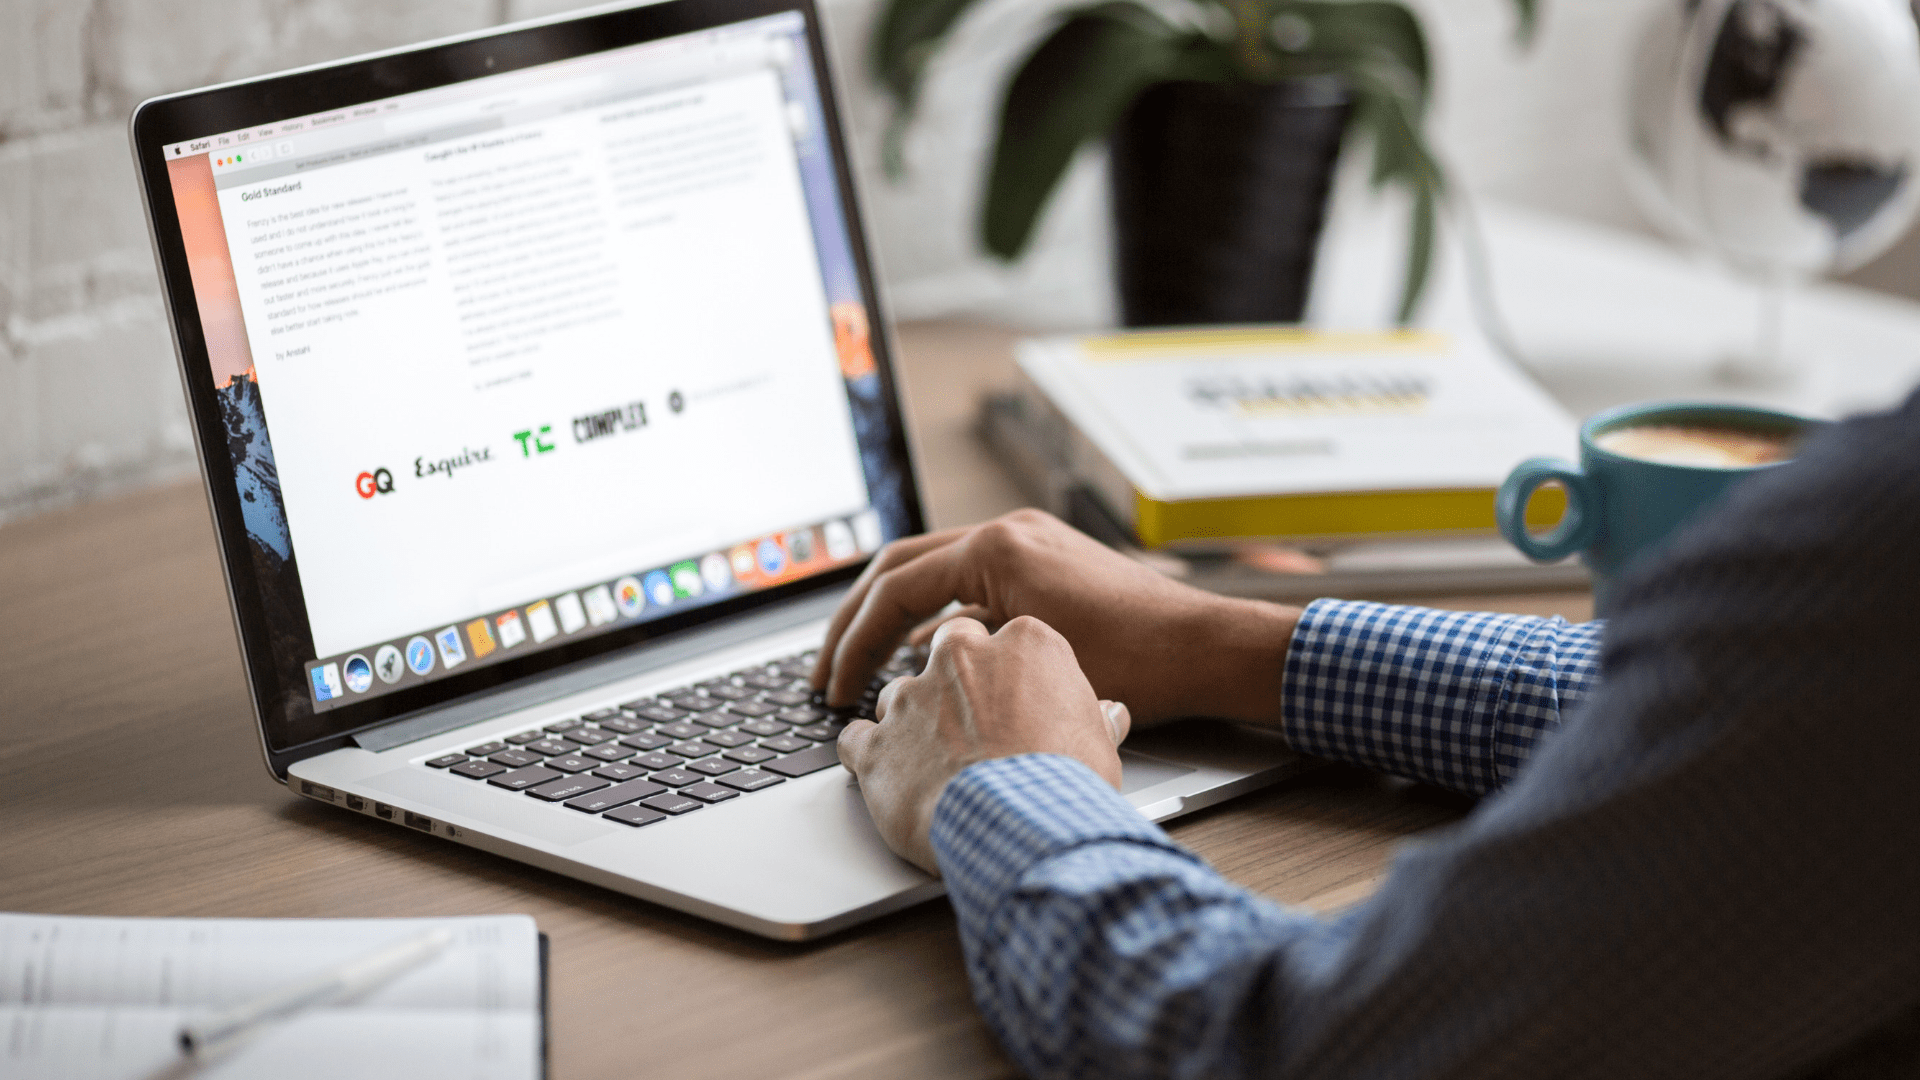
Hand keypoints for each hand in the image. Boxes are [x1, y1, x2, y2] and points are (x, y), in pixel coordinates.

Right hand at [812, 509, 1301, 728]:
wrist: (1207, 649)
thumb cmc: (1137, 664)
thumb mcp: (1031, 663)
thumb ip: (960, 656)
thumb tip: (909, 672)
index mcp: (998, 548)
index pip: (894, 588)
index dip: (854, 644)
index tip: (835, 688)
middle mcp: (1009, 532)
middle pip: (900, 568)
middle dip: (855, 622)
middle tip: (826, 672)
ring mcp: (1028, 542)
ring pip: (932, 572)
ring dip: (892, 618)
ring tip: (863, 668)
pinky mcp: (1045, 562)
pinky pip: (970, 583)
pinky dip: (938, 619)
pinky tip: (925, 662)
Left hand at [836, 615, 1129, 872]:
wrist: (1020, 825)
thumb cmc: (1066, 784)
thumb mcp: (1099, 745)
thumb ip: (1094, 719)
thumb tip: (1110, 716)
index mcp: (1023, 644)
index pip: (1007, 640)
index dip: (1009, 676)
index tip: (1015, 702)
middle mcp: (961, 658)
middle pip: (947, 653)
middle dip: (953, 682)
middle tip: (972, 724)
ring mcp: (912, 698)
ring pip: (899, 695)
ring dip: (912, 724)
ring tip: (934, 765)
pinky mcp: (876, 743)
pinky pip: (856, 739)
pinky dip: (867, 755)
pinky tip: (887, 777)